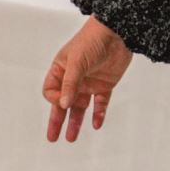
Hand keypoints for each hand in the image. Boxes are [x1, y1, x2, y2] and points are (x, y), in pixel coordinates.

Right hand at [42, 16, 132, 141]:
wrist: (118, 32)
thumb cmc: (92, 40)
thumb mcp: (77, 61)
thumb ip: (70, 84)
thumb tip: (63, 105)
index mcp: (61, 70)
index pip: (51, 91)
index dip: (55, 100)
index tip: (63, 101)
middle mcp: (74, 78)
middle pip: (63, 103)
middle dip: (57, 120)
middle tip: (53, 138)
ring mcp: (90, 82)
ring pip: (80, 107)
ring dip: (76, 122)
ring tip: (71, 138)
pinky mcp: (105, 85)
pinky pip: (100, 103)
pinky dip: (98, 114)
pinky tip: (96, 124)